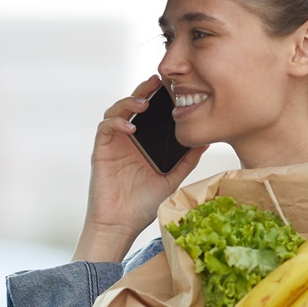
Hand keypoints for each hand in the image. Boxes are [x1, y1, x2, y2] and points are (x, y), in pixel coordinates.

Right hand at [73, 76, 206, 262]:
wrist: (121, 225)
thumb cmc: (143, 205)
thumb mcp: (172, 179)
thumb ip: (187, 160)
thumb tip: (206, 141)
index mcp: (144, 142)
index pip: (149, 112)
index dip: (158, 96)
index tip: (172, 86)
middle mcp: (127, 139)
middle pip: (132, 105)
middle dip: (143, 90)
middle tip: (157, 81)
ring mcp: (113, 143)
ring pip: (115, 111)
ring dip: (128, 103)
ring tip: (143, 104)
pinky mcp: (101, 151)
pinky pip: (104, 128)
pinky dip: (116, 123)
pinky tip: (130, 127)